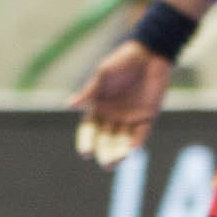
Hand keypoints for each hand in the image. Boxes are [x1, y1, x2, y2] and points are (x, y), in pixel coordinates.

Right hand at [68, 40, 171, 163]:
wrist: (148, 54)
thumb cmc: (122, 61)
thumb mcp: (103, 75)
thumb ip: (89, 92)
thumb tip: (68, 105)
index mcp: (98, 106)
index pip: (89, 128)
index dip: (86, 140)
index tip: (85, 153)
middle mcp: (112, 116)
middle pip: (105, 139)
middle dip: (104, 151)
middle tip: (105, 162)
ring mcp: (130, 118)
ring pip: (122, 141)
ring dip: (118, 152)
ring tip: (115, 161)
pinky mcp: (146, 117)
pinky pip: (140, 134)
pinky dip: (136, 142)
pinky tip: (131, 149)